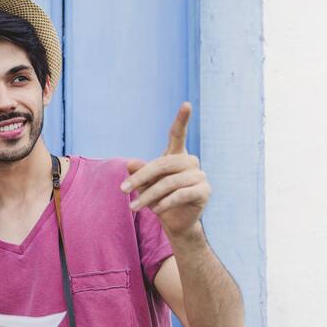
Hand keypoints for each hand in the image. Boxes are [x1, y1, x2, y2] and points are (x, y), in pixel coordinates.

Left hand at [121, 102, 210, 235]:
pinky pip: (180, 194)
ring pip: (169, 182)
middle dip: (141, 177)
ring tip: (135, 207)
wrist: (176, 223)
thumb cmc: (159, 198)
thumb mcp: (145, 184)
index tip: (187, 104)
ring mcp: (199, 176)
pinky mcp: (204, 191)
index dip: (182, 119)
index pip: (178, 134)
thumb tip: (130, 164)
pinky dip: (165, 203)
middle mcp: (190, 161)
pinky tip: (155, 210)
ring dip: (148, 196)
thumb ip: (140, 173)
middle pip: (163, 163)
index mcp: (177, 155)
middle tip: (122, 190)